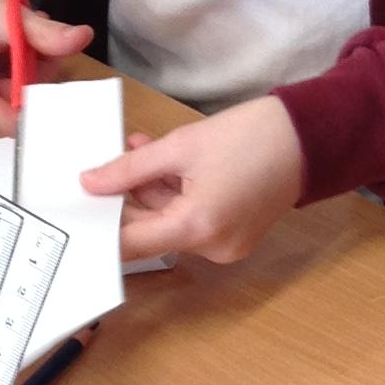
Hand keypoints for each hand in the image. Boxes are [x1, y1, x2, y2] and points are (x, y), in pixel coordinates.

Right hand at [0, 0, 90, 137]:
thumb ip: (41, 33)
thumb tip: (84, 38)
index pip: (13, 122)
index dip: (44, 105)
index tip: (65, 80)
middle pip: (7, 108)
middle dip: (32, 76)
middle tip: (43, 37)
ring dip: (17, 70)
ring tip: (23, 31)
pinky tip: (2, 43)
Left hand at [79, 95, 305, 262]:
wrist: (309, 137)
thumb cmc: (248, 136)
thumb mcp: (180, 146)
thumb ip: (129, 168)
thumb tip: (89, 183)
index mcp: (196, 227)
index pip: (131, 244)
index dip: (100, 230)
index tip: (74, 212)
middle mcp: (211, 247)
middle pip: (150, 233)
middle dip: (126, 200)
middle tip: (105, 165)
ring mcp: (226, 244)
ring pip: (170, 224)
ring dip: (150, 192)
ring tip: (139, 150)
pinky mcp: (235, 234)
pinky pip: (192, 220)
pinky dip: (175, 197)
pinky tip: (164, 164)